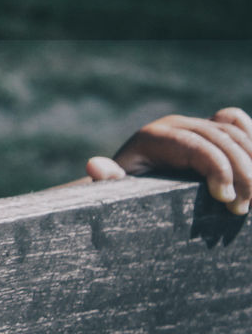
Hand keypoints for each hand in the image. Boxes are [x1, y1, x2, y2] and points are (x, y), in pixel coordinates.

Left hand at [87, 107, 251, 214]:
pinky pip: (240, 125)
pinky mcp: (211, 131)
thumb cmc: (125, 190)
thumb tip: (96, 166)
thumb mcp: (115, 188)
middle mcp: (177, 125)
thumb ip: (109, 179)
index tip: (224, 200)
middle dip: (241, 173)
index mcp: (155, 136)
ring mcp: (196, 125)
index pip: (196, 145)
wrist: (132, 183)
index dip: (218, 169)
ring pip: (236, 132)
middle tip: (242, 209)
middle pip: (222, 139)